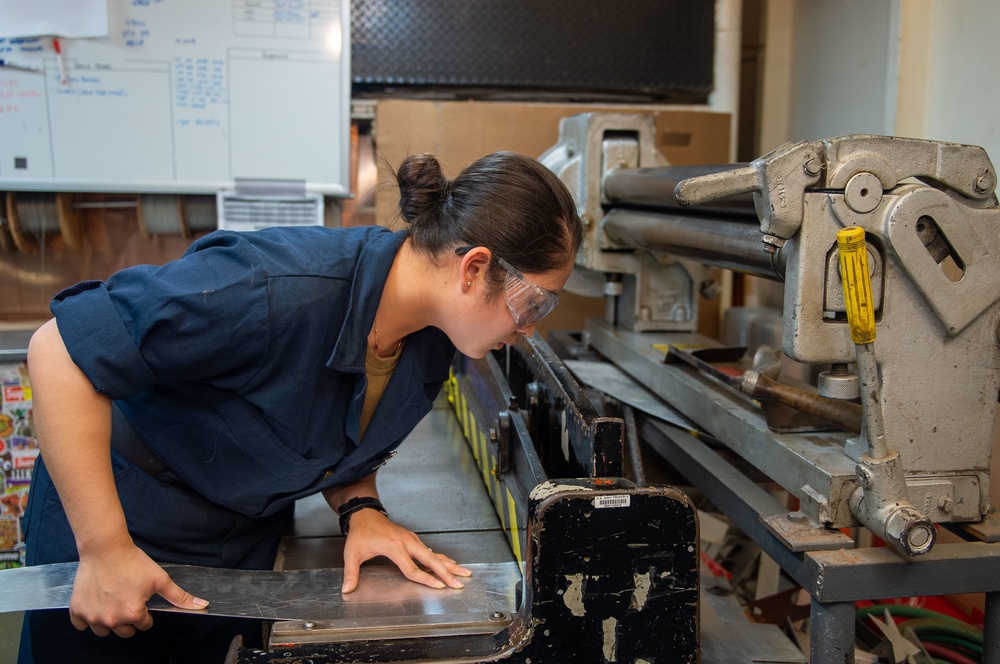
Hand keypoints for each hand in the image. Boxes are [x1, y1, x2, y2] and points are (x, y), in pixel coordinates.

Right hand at [70, 543, 208, 637]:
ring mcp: (93, 617)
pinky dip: (87, 617)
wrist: (105, 548)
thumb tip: (203, 605)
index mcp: (134, 615)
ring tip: (112, 599)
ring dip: (108, 620)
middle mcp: (112, 621)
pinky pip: (81, 625)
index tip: (140, 596)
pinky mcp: (77, 611)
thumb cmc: (133, 562)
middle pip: (124, 631)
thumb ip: (180, 596)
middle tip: (127, 597)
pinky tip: (96, 602)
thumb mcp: (160, 579)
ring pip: (103, 631)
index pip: (144, 624)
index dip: (144, 610)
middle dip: (128, 617)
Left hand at [341, 509, 471, 592]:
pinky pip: (431, 550)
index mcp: (394, 547)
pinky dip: (443, 559)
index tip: (438, 586)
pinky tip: (452, 564)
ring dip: (450, 565)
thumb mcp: (352, 553)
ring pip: (435, 554)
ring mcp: (412, 540)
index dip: (425, 579)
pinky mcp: (413, 539)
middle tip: (458, 584)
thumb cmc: (360, 534)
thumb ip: (351, 572)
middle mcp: (407, 542)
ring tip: (464, 573)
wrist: (365, 514)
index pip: (412, 568)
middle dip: (446, 573)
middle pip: (431, 560)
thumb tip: (347, 589)